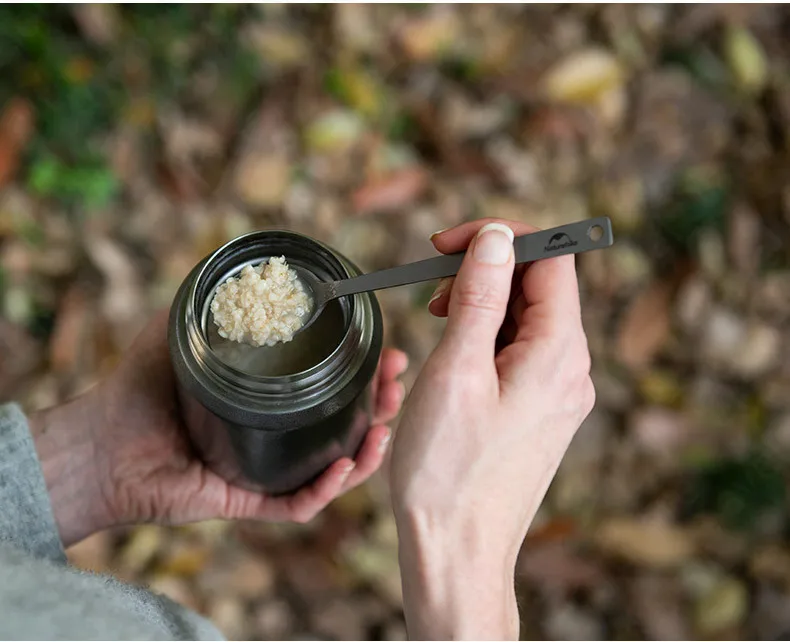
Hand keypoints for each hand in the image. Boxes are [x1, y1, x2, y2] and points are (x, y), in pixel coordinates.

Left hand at [31, 312, 406, 546]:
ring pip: (333, 469)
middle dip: (379, 407)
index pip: (331, 391)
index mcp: (269, 405)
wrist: (97, 444)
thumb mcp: (177, 334)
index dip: (366, 374)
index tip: (389, 352)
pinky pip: (298, 503)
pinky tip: (346, 462)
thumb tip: (233, 269)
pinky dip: (326, 487)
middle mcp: (274, 439)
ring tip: (383, 424)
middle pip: (343, 427)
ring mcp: (264, 472)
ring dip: (367, 449)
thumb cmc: (134, 390)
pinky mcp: (247, 503)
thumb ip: (205, 304)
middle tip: (396, 383)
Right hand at [389, 220, 594, 639]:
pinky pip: (520, 353)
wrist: (456, 553)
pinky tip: (455, 354)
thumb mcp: (457, 370)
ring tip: (437, 324)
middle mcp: (570, 370)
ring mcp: (557, 393)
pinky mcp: (538, 412)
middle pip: (539, 286)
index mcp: (559, 353)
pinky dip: (486, 338)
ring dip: (482, 305)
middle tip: (432, 290)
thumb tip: (497, 238)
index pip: (550, 259)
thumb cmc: (448, 471)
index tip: (446, 245)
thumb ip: (481, 297)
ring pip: (526, 319)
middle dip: (486, 272)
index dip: (500, 238)